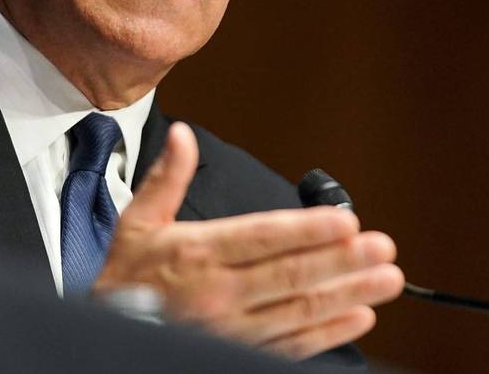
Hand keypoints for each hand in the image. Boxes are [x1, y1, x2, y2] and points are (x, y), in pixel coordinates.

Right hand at [93, 122, 404, 359]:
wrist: (103, 329)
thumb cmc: (123, 276)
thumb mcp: (136, 221)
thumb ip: (166, 178)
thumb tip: (182, 135)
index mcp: (196, 252)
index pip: (261, 238)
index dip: (307, 231)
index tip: (346, 222)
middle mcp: (218, 292)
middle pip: (290, 276)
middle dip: (342, 263)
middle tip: (382, 249)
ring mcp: (230, 328)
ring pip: (298, 311)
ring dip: (346, 296)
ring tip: (385, 281)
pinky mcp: (236, 352)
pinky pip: (289, 344)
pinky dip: (326, 334)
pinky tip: (357, 319)